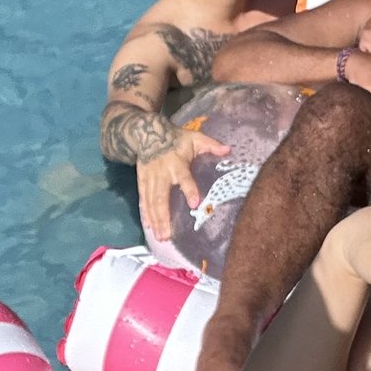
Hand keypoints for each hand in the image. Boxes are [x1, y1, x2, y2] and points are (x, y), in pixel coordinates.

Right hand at [136, 127, 228, 243]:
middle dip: (164, 217)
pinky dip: (145, 213)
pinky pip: (143, 199)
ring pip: (151, 202)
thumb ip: (210, 144)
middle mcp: (162, 173)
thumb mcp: (195, 137)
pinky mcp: (142, 181)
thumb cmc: (176, 138)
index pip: (184, 177)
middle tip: (168, 235)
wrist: (147, 133)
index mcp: (177, 163)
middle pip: (162, 197)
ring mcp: (150, 178)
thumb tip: (228, 150)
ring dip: (155, 220)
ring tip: (160, 236)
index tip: (195, 203)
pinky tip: (149, 226)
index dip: (189, 189)